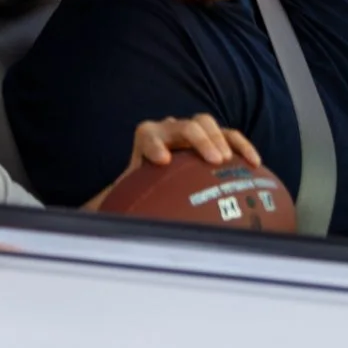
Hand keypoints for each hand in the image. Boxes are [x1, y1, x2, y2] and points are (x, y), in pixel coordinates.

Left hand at [86, 114, 262, 208]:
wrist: (159, 182)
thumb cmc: (142, 193)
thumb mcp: (126, 199)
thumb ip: (113, 207)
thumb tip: (92, 224)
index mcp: (144, 141)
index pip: (148, 134)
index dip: (155, 144)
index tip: (162, 161)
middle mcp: (168, 131)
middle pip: (181, 125)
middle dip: (197, 139)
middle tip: (211, 159)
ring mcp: (192, 132)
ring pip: (206, 123)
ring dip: (219, 138)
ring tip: (228, 159)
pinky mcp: (214, 139)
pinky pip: (230, 136)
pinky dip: (242, 146)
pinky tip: (255, 163)